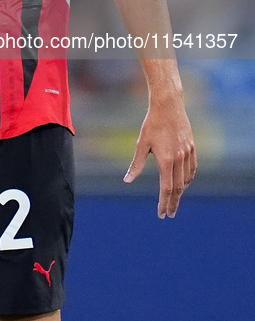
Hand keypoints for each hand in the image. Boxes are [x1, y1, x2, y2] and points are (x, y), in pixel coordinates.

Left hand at [124, 103, 196, 218]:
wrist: (168, 106)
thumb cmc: (152, 124)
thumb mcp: (141, 144)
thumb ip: (136, 164)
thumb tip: (127, 181)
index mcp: (165, 160)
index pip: (166, 188)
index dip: (164, 203)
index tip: (162, 214)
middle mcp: (179, 159)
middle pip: (178, 188)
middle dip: (173, 202)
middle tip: (170, 214)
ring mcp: (187, 153)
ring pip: (186, 179)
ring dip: (181, 191)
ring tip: (174, 199)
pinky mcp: (192, 147)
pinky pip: (192, 168)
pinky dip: (189, 178)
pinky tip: (185, 182)